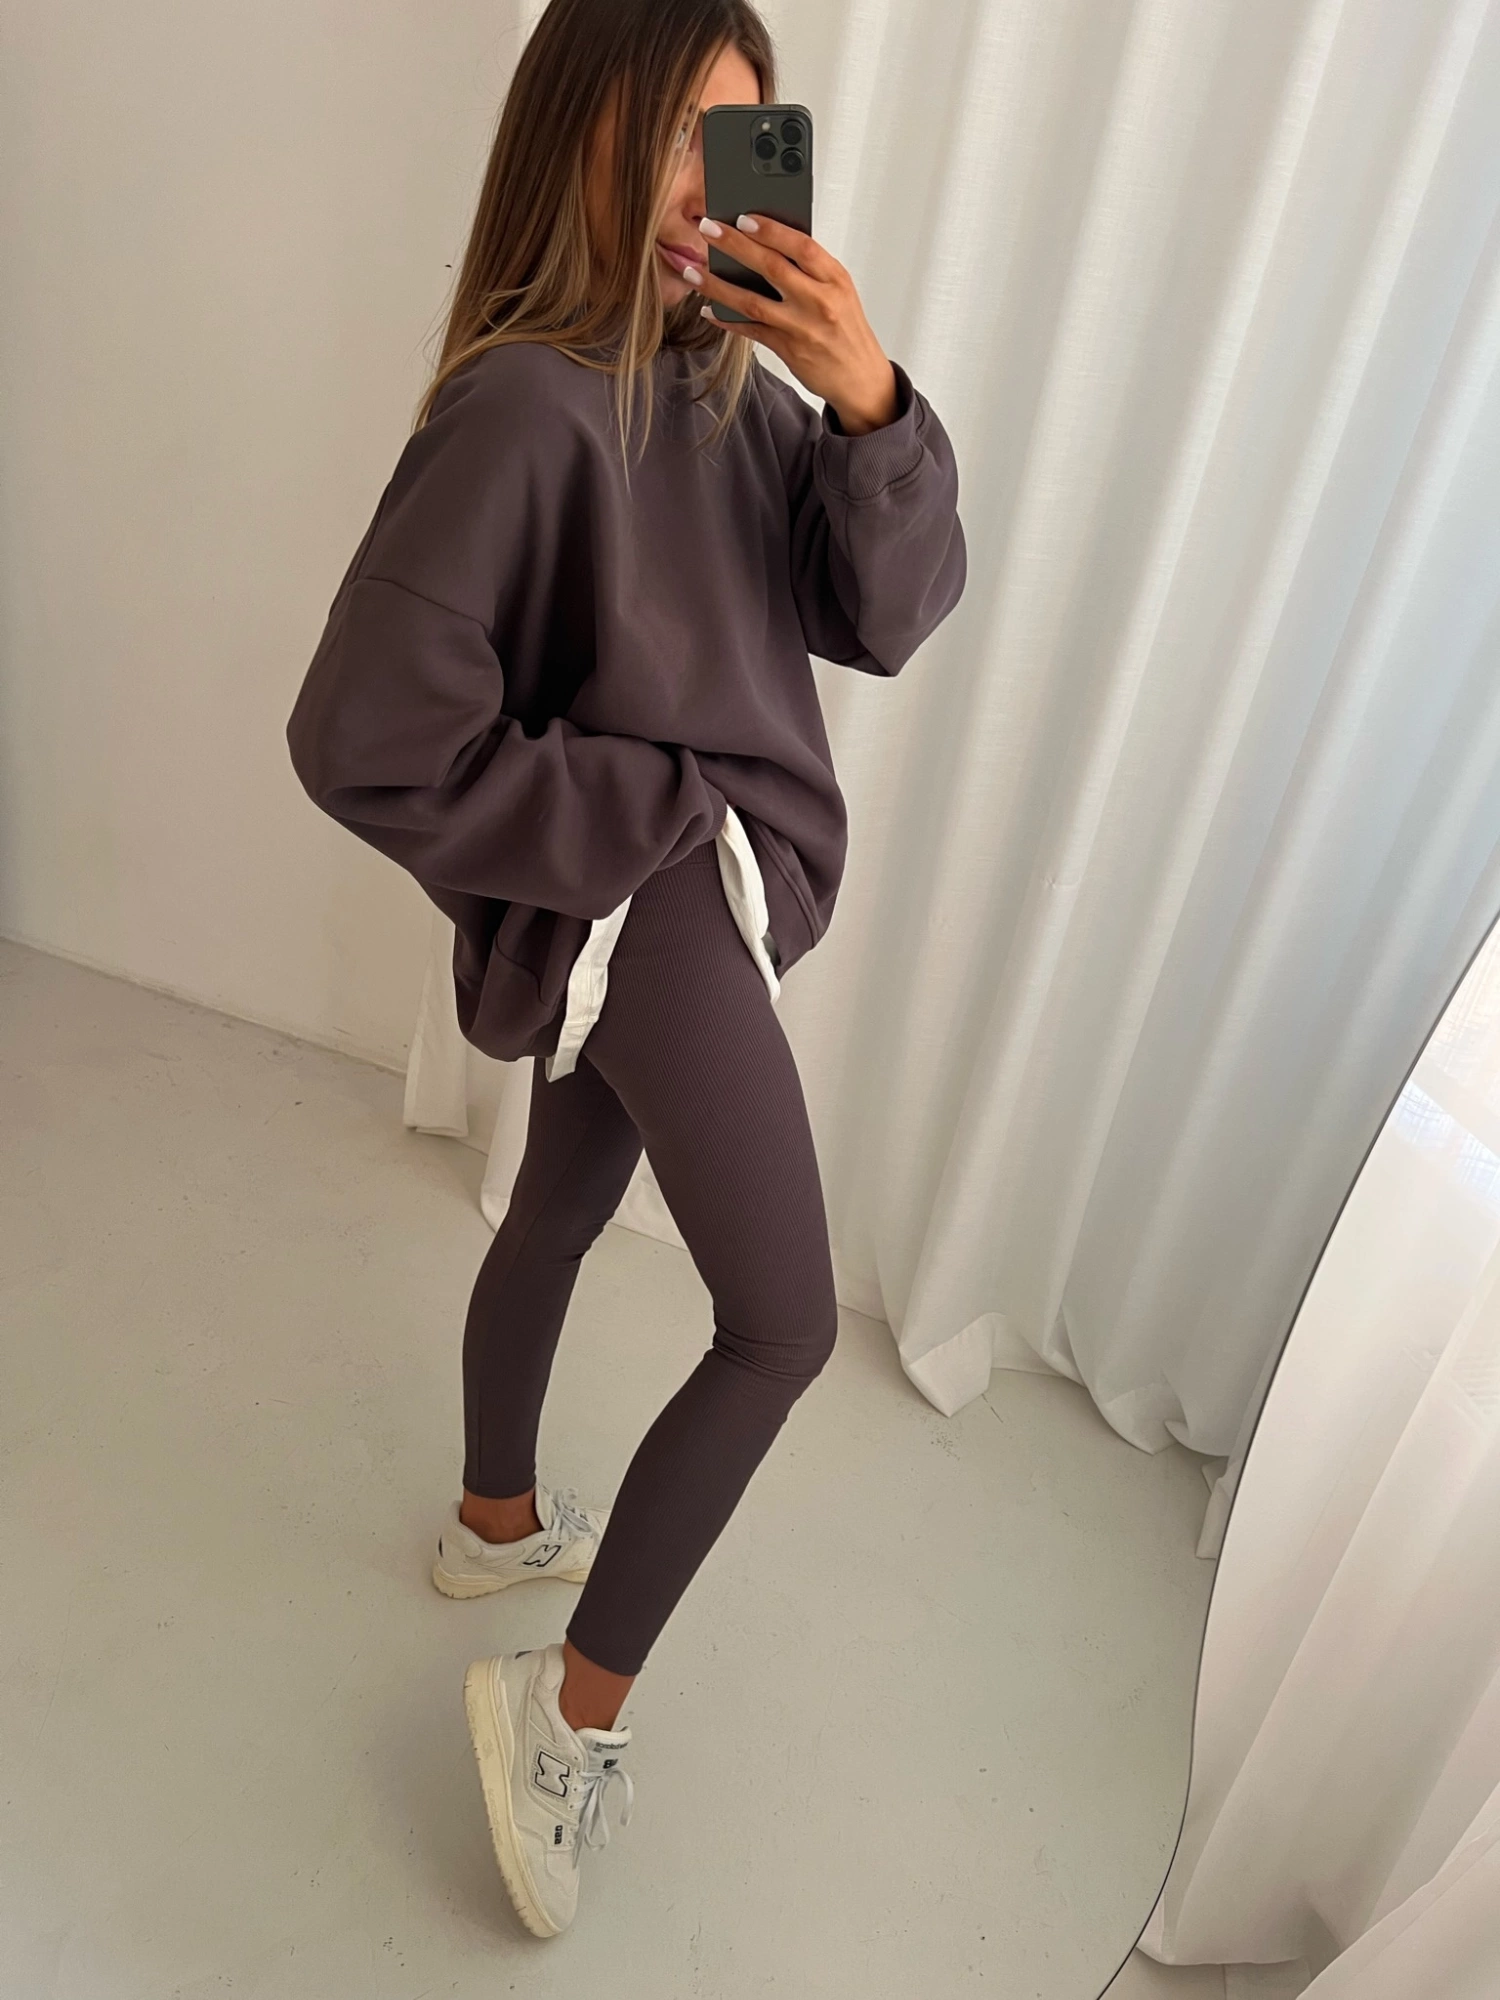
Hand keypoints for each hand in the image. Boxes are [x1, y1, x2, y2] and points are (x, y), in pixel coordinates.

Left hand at [688, 214, 898, 434]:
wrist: (861, 378)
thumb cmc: (847, 329)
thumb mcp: (840, 291)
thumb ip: (811, 270)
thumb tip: (769, 243)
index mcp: (835, 279)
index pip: (801, 246)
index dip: (771, 230)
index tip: (744, 217)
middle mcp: (819, 301)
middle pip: (771, 267)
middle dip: (735, 245)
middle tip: (708, 229)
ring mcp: (801, 327)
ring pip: (752, 301)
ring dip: (718, 285)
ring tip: (693, 271)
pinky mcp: (788, 350)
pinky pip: (750, 331)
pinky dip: (727, 319)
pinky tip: (709, 309)